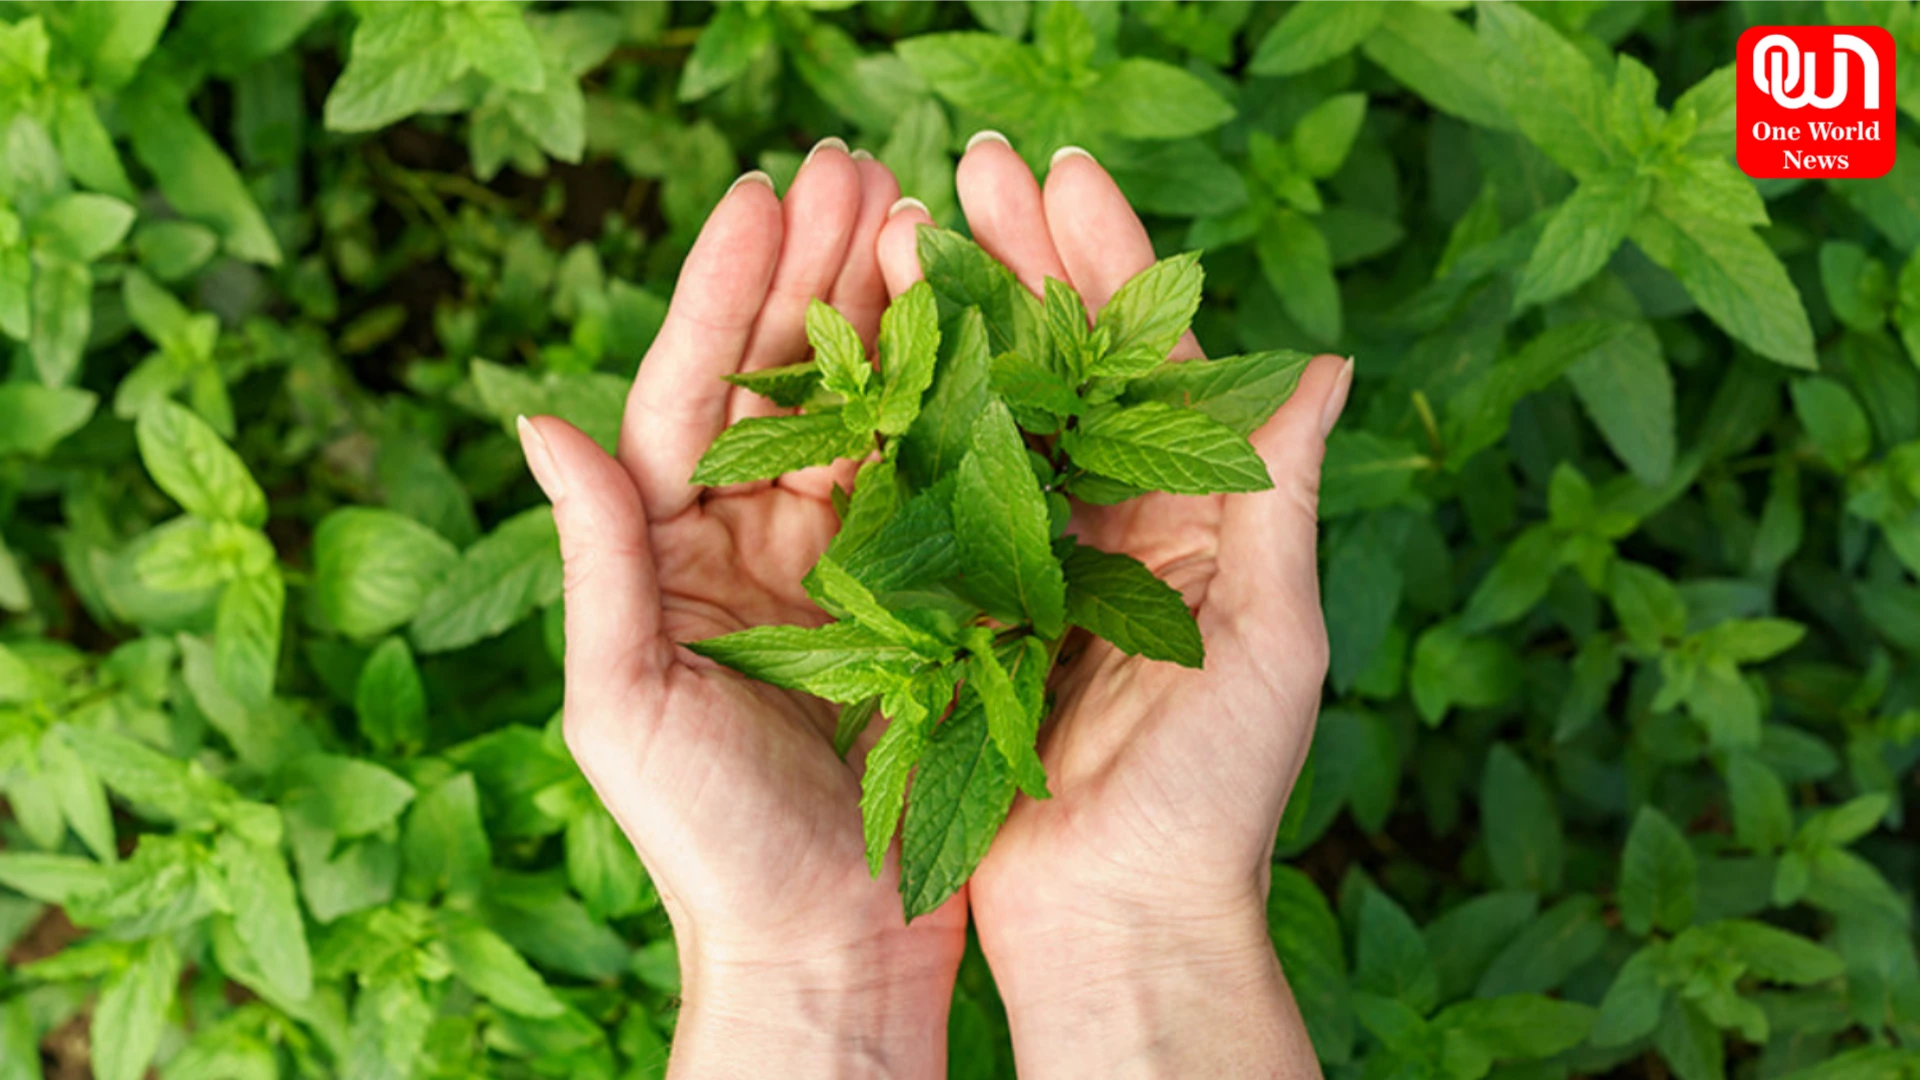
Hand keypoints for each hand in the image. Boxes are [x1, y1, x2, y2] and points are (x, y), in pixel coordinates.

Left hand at [519, 143, 966, 1078]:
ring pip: (866, 413)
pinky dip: (954, 405)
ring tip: (922, 214)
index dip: (725, 292)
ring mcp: (841, 567)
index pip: (692, 394)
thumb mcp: (626, 702)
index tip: (763, 196)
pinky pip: (934, 484)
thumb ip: (598, 559)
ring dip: (890, 314)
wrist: (824, 949)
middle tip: (859, 164)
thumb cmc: (707, 845)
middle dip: (817, 271)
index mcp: (672, 553)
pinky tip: (982, 332)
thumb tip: (537, 419)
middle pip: (785, 380)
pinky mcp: (920, 602)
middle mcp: (753, 543)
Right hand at [877, 137, 1349, 1078]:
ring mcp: (1033, 565)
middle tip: (968, 165)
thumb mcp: (1269, 640)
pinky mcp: (962, 614)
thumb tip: (1326, 363)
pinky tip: (871, 352)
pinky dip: (908, 426)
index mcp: (1197, 518)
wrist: (1116, 924)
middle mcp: (1114, 526)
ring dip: (957, 320)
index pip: (1154, 361)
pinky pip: (934, 502)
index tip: (1060, 174)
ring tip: (907, 226)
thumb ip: (1277, 498)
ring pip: (992, 415)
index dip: (1109, 262)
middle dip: (1022, 260)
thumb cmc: (1213, 799)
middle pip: (1066, 365)